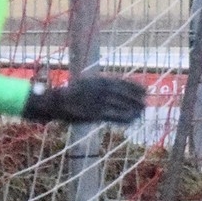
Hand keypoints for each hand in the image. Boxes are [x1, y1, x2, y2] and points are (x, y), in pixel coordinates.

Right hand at [21, 73, 146, 124]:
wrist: (55, 101)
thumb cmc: (71, 93)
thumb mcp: (86, 83)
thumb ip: (100, 84)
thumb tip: (112, 85)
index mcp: (98, 80)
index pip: (122, 81)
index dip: (134, 86)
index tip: (145, 89)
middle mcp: (100, 90)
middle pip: (123, 94)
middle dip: (136, 98)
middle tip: (146, 102)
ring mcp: (97, 102)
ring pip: (120, 105)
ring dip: (133, 108)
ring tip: (141, 111)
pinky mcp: (94, 114)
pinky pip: (113, 116)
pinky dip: (124, 118)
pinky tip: (132, 120)